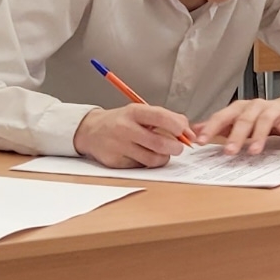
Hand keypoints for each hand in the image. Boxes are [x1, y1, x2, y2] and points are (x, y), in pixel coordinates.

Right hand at [73, 104, 190, 165]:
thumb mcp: (140, 112)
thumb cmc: (122, 121)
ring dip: (163, 158)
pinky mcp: (115, 162)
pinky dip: (147, 163)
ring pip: (152, 159)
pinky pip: (140, 167)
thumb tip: (189, 132)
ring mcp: (119, 146)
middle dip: (175, 147)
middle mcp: (125, 128)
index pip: (161, 117)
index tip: (186, 133)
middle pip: (159, 143)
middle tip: (178, 147)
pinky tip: (143, 155)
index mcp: (133, 112)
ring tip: (161, 152)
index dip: (179, 127)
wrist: (90, 131)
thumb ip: (165, 119)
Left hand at [194, 95, 279, 154]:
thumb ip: (218, 125)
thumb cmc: (260, 117)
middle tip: (228, 152)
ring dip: (258, 136)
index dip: (211, 129)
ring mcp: (272, 110)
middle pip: (243, 120)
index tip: (200, 142)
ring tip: (253, 151)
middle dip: (235, 136)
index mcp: (238, 108)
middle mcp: (254, 107)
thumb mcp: (237, 120)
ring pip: (264, 121)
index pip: (222, 117)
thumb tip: (195, 130)